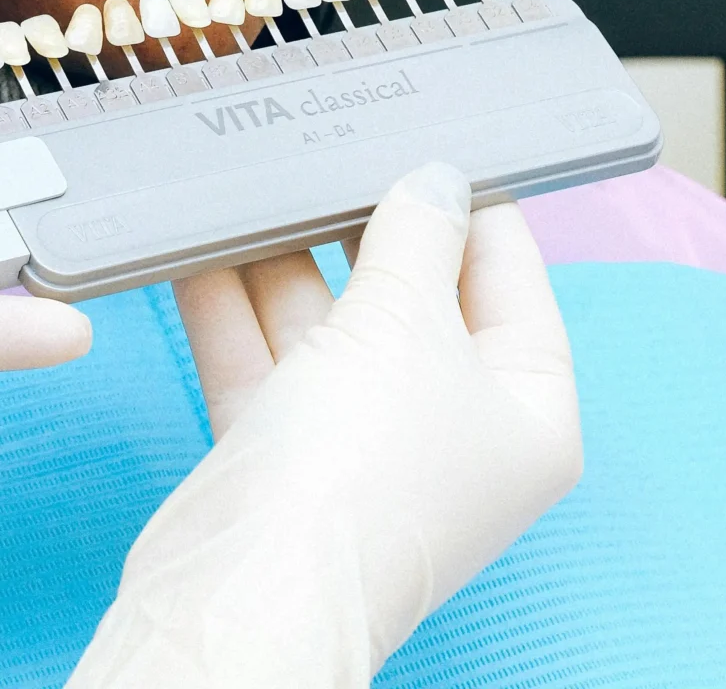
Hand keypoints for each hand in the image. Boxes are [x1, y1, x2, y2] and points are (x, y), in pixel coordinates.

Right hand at [70, 163, 581, 686]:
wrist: (251, 586)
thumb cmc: (364, 467)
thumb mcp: (407, 322)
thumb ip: (417, 237)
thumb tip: (432, 181)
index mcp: (526, 410)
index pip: (514, 282)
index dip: (476, 208)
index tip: (433, 139)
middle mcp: (449, 429)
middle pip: (413, 300)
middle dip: (364, 228)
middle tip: (332, 146)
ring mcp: (360, 444)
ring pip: (327, 326)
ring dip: (285, 258)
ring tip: (256, 180)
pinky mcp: (278, 454)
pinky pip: (261, 359)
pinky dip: (231, 304)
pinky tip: (198, 243)